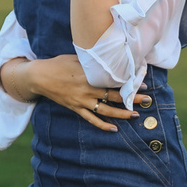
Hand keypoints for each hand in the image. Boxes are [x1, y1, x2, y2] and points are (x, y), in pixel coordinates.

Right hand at [27, 54, 148, 132]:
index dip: (129, 84)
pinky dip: (103, 125)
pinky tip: (114, 128)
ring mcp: (81, 101)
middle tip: (146, 100)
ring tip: (135, 115)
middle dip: (132, 99)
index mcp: (89, 76)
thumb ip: (93, 62)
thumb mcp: (78, 58)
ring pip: (106, 110)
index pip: (114, 81)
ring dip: (122, 114)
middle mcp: (87, 90)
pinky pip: (92, 119)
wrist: (40, 77)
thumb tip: (109, 59)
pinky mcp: (76, 108)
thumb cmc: (59, 63)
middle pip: (114, 96)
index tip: (143, 83)